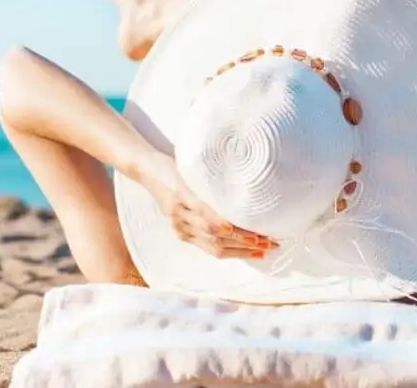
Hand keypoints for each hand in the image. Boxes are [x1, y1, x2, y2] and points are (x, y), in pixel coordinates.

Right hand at [135, 151, 277, 258]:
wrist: (147, 170)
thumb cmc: (174, 164)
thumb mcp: (192, 166)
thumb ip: (212, 179)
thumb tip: (244, 188)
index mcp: (182, 193)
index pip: (210, 216)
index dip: (232, 227)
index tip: (254, 234)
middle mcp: (180, 213)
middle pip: (215, 234)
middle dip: (244, 241)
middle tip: (269, 241)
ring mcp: (179, 226)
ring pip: (212, 246)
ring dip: (240, 250)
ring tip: (263, 249)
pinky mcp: (180, 233)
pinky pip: (205, 247)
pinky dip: (228, 250)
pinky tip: (245, 251)